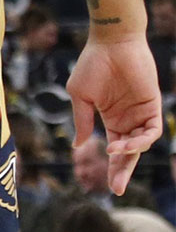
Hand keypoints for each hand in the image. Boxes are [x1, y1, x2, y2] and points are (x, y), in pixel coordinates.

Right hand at [66, 34, 161, 194]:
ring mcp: (141, 113)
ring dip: (128, 153)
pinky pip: (152, 131)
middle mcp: (127, 120)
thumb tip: (78, 145)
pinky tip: (124, 143)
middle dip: (123, 172)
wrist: (111, 42)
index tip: (108, 188)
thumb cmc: (92, 65)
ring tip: (114, 151)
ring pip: (140, 144)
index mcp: (110, 119)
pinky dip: (141, 141)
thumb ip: (81, 120)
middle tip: (116, 189)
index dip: (112, 169)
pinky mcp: (153, 105)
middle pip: (129, 153)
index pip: (115, 150)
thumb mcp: (80, 96)